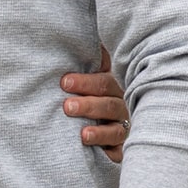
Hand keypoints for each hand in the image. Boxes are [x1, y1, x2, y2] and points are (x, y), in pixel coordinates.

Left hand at [63, 45, 128, 162]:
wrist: (95, 133)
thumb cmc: (85, 97)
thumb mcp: (82, 81)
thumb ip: (81, 63)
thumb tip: (66, 35)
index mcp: (110, 87)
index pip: (103, 81)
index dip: (86, 82)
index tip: (64, 82)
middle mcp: (121, 106)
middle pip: (109, 103)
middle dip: (88, 104)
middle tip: (67, 106)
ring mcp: (124, 128)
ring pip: (115, 128)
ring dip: (98, 131)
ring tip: (81, 133)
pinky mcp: (121, 149)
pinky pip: (117, 151)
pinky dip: (108, 151)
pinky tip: (95, 152)